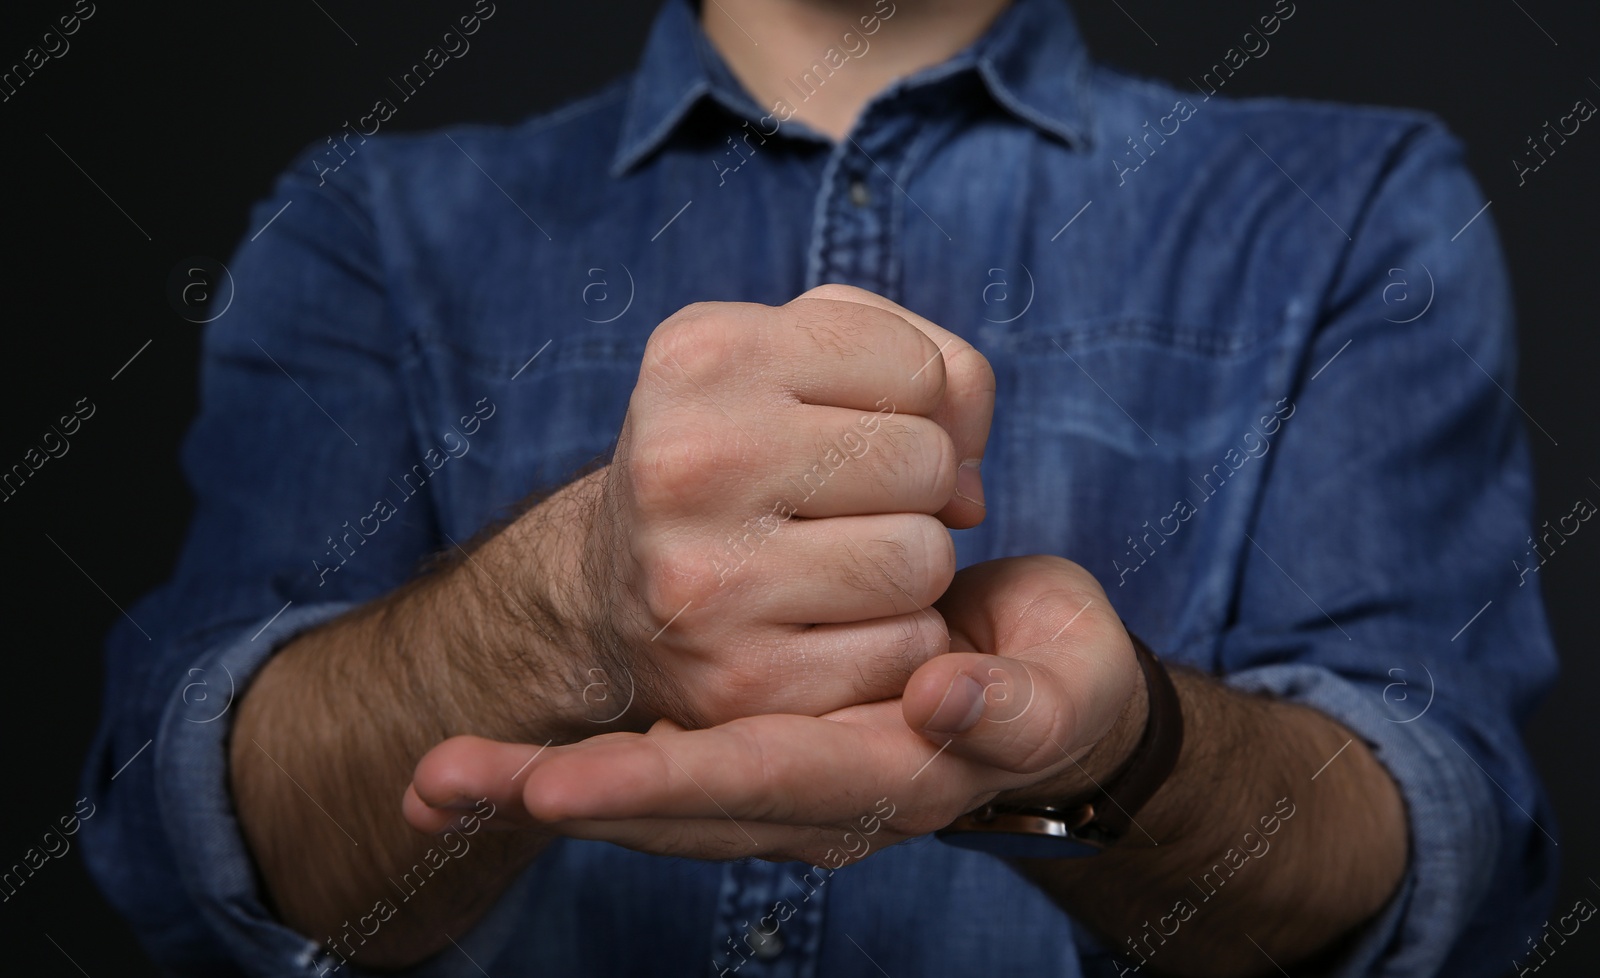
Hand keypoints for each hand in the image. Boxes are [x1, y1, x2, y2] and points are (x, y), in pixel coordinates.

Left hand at [404, 557, 1145, 865]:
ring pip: (647, 793)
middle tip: (439, 787)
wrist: (1043, 689)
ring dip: (540, 790)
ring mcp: (774, 775)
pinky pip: (658, 761)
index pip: (758, 783)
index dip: (662, 784)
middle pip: (671, 808)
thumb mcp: (1062, 694)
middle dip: (556, 801)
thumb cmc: (1058, 684)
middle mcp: (811, 797)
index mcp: (882, 784)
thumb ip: (1014, 709)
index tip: (558, 781)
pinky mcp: (758, 739)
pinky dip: (580, 765)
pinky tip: (498, 765)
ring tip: (434, 784)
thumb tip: (938, 701)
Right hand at [561, 284, 994, 727]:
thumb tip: (970, 490)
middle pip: (925, 462)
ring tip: (841, 563)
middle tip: (850, 504)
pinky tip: (829, 627)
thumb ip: (923, 364)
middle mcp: (689, 463)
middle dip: (919, 486)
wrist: (612, 586)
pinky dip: (893, 641)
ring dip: (911, 568)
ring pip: (923, 560)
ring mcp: (707, 582)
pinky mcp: (739, 681)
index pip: (918, 368)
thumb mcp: (796, 361)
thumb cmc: (740, 454)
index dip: (915, 403)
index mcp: (703, 357)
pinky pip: (905, 651)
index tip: (850, 428)